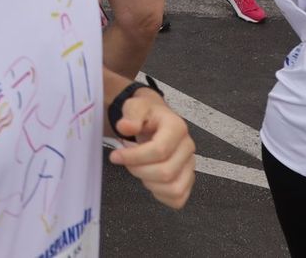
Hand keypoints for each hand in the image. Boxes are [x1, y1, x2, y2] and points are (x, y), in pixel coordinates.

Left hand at [108, 89, 195, 210]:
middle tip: (127, 162)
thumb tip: (125, 127)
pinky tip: (149, 180)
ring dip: (150, 183)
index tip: (115, 156)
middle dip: (140, 171)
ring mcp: (190, 165)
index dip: (134, 157)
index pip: (159, 150)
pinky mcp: (188, 179)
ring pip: (174, 188)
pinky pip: (178, 198)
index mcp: (177, 127)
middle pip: (166, 172)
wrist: (155, 119)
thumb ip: (131, 115)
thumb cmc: (146, 115)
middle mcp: (188, 147)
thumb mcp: (135, 107)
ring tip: (140, 169)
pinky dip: (161, 195)